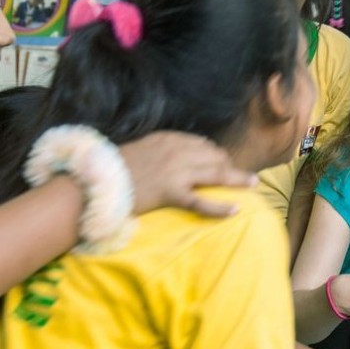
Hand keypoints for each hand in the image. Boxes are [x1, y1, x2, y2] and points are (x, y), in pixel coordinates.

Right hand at [121, 132, 256, 216]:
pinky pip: (201, 201)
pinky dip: (220, 207)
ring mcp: (175, 172)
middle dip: (229, 166)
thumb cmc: (116, 168)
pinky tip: (236, 209)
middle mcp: (177, 151)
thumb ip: (164, 149)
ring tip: (253, 183)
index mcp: (169, 139)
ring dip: (237, 179)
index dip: (216, 155)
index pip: (203, 144)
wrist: (96, 181)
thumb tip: (182, 155)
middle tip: (242, 175)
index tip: (223, 162)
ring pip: (215, 174)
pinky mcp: (171, 192)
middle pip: (214, 157)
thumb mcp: (143, 148)